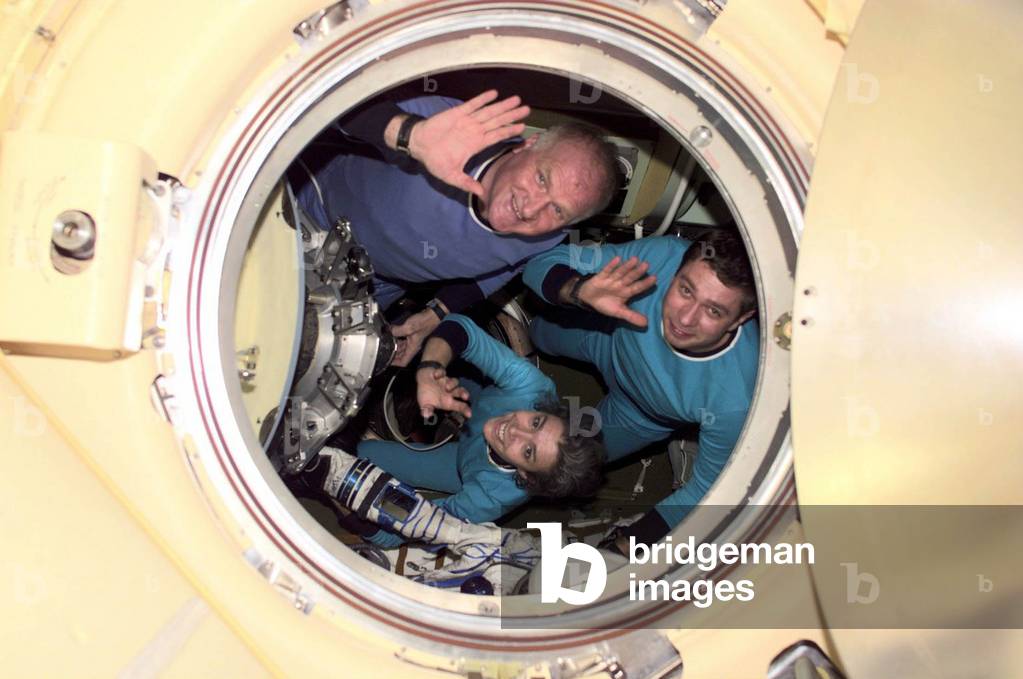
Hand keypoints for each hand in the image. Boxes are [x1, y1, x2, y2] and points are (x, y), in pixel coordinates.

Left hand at [391, 309, 441, 366]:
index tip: (387, 360)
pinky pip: (403, 340)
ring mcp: (413, 340)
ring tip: (387, 342)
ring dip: (394, 346)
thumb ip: (397, 330)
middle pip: (401, 356)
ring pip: (401, 348)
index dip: (394, 363)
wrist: (433, 315)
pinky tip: (393, 333)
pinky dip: (397, 338)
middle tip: (385, 349)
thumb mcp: (409, 327)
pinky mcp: (412, 334)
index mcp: (413, 348)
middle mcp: (413, 346)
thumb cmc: (426, 322)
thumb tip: (389, 331)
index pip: (403, 362)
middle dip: (392, 353)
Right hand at [409, 90, 529, 196]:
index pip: (497, 136)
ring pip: (489, 112)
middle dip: (512, 115)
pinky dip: (482, 99)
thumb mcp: (451, 176)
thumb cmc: (435, 160)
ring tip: (517, 99)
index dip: (510, 131)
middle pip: (498, 121)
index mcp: (476, 144)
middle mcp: (475, 131)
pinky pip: (472, 104)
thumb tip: (481, 194)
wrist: (419, 145)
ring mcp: (468, 121)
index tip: (523, 127)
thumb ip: (466, 183)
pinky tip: (494, 93)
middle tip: (527, 109)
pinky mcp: (457, 113)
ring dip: (502, 106)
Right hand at [416, 366, 471, 419]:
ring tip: (447, 387)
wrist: (423, 380)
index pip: (459, 406)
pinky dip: (440, 373)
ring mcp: (446, 381)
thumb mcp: (425, 405)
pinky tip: (435, 375)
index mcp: (448, 401)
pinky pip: (442, 372)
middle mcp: (450, 392)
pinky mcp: (441, 373)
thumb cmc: (428, 395)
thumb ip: (426, 410)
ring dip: (452, 384)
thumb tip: (427, 415)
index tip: (469, 414)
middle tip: (465, 397)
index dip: (464, 410)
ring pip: (454, 382)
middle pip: (461, 392)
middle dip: (464, 394)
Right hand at [578, 256, 656, 326]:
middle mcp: (620, 284)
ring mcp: (611, 279)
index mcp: (626, 292)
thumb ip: (631, 316)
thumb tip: (646, 324)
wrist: (588, 299)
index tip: (654, 278)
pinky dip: (611, 266)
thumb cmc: (605, 304)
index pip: (637, 288)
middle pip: (630, 278)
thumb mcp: (618, 312)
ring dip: (627, 266)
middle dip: (637, 272)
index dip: (645, 283)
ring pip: (620, 272)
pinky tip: (617, 259)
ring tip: (635, 259)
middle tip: (646, 265)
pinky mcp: (601, 277)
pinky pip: (606, 270)